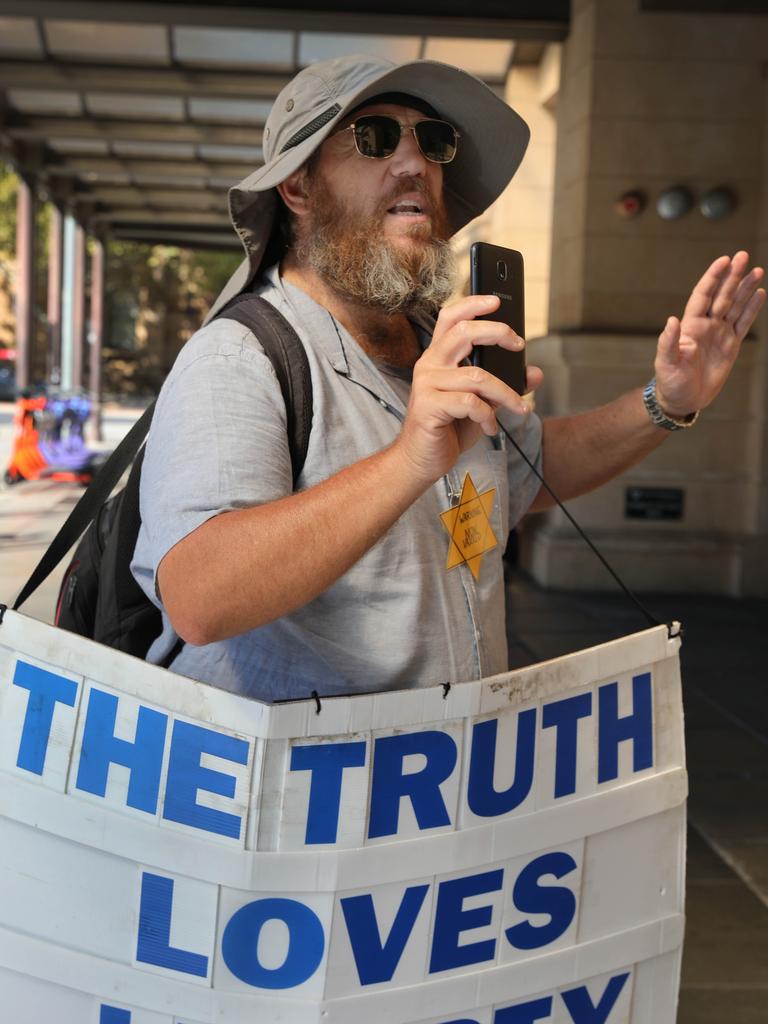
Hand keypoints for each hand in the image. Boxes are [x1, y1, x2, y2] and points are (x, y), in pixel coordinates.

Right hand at [395, 294, 543, 483]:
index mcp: (438, 357)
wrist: (421, 460)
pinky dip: (488, 417)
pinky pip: (471, 403)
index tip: (497, 300)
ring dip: (506, 394)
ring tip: (518, 408)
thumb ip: (504, 385)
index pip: (450, 318)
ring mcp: (427, 384)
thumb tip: (535, 373)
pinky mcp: (429, 406)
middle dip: (497, 333)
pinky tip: (490, 429)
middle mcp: (429, 365)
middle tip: (519, 345)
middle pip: (465, 332)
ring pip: (478, 376)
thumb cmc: (448, 429)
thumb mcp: (483, 403)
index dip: (472, 303)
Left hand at [655, 251, 764, 417]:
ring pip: (735, 305)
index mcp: (690, 325)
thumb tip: (672, 320)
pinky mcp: (731, 345)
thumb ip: (669, 342)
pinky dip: (751, 309)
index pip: (703, 295)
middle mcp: (706, 325)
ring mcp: (719, 333)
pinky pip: (743, 323)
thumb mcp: (666, 362)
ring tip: (757, 270)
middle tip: (744, 255)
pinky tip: (759, 293)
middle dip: (732, 276)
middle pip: (722, 295)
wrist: (683, 399)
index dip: (713, 278)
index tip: (724, 260)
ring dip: (745, 288)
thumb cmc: (670, 381)